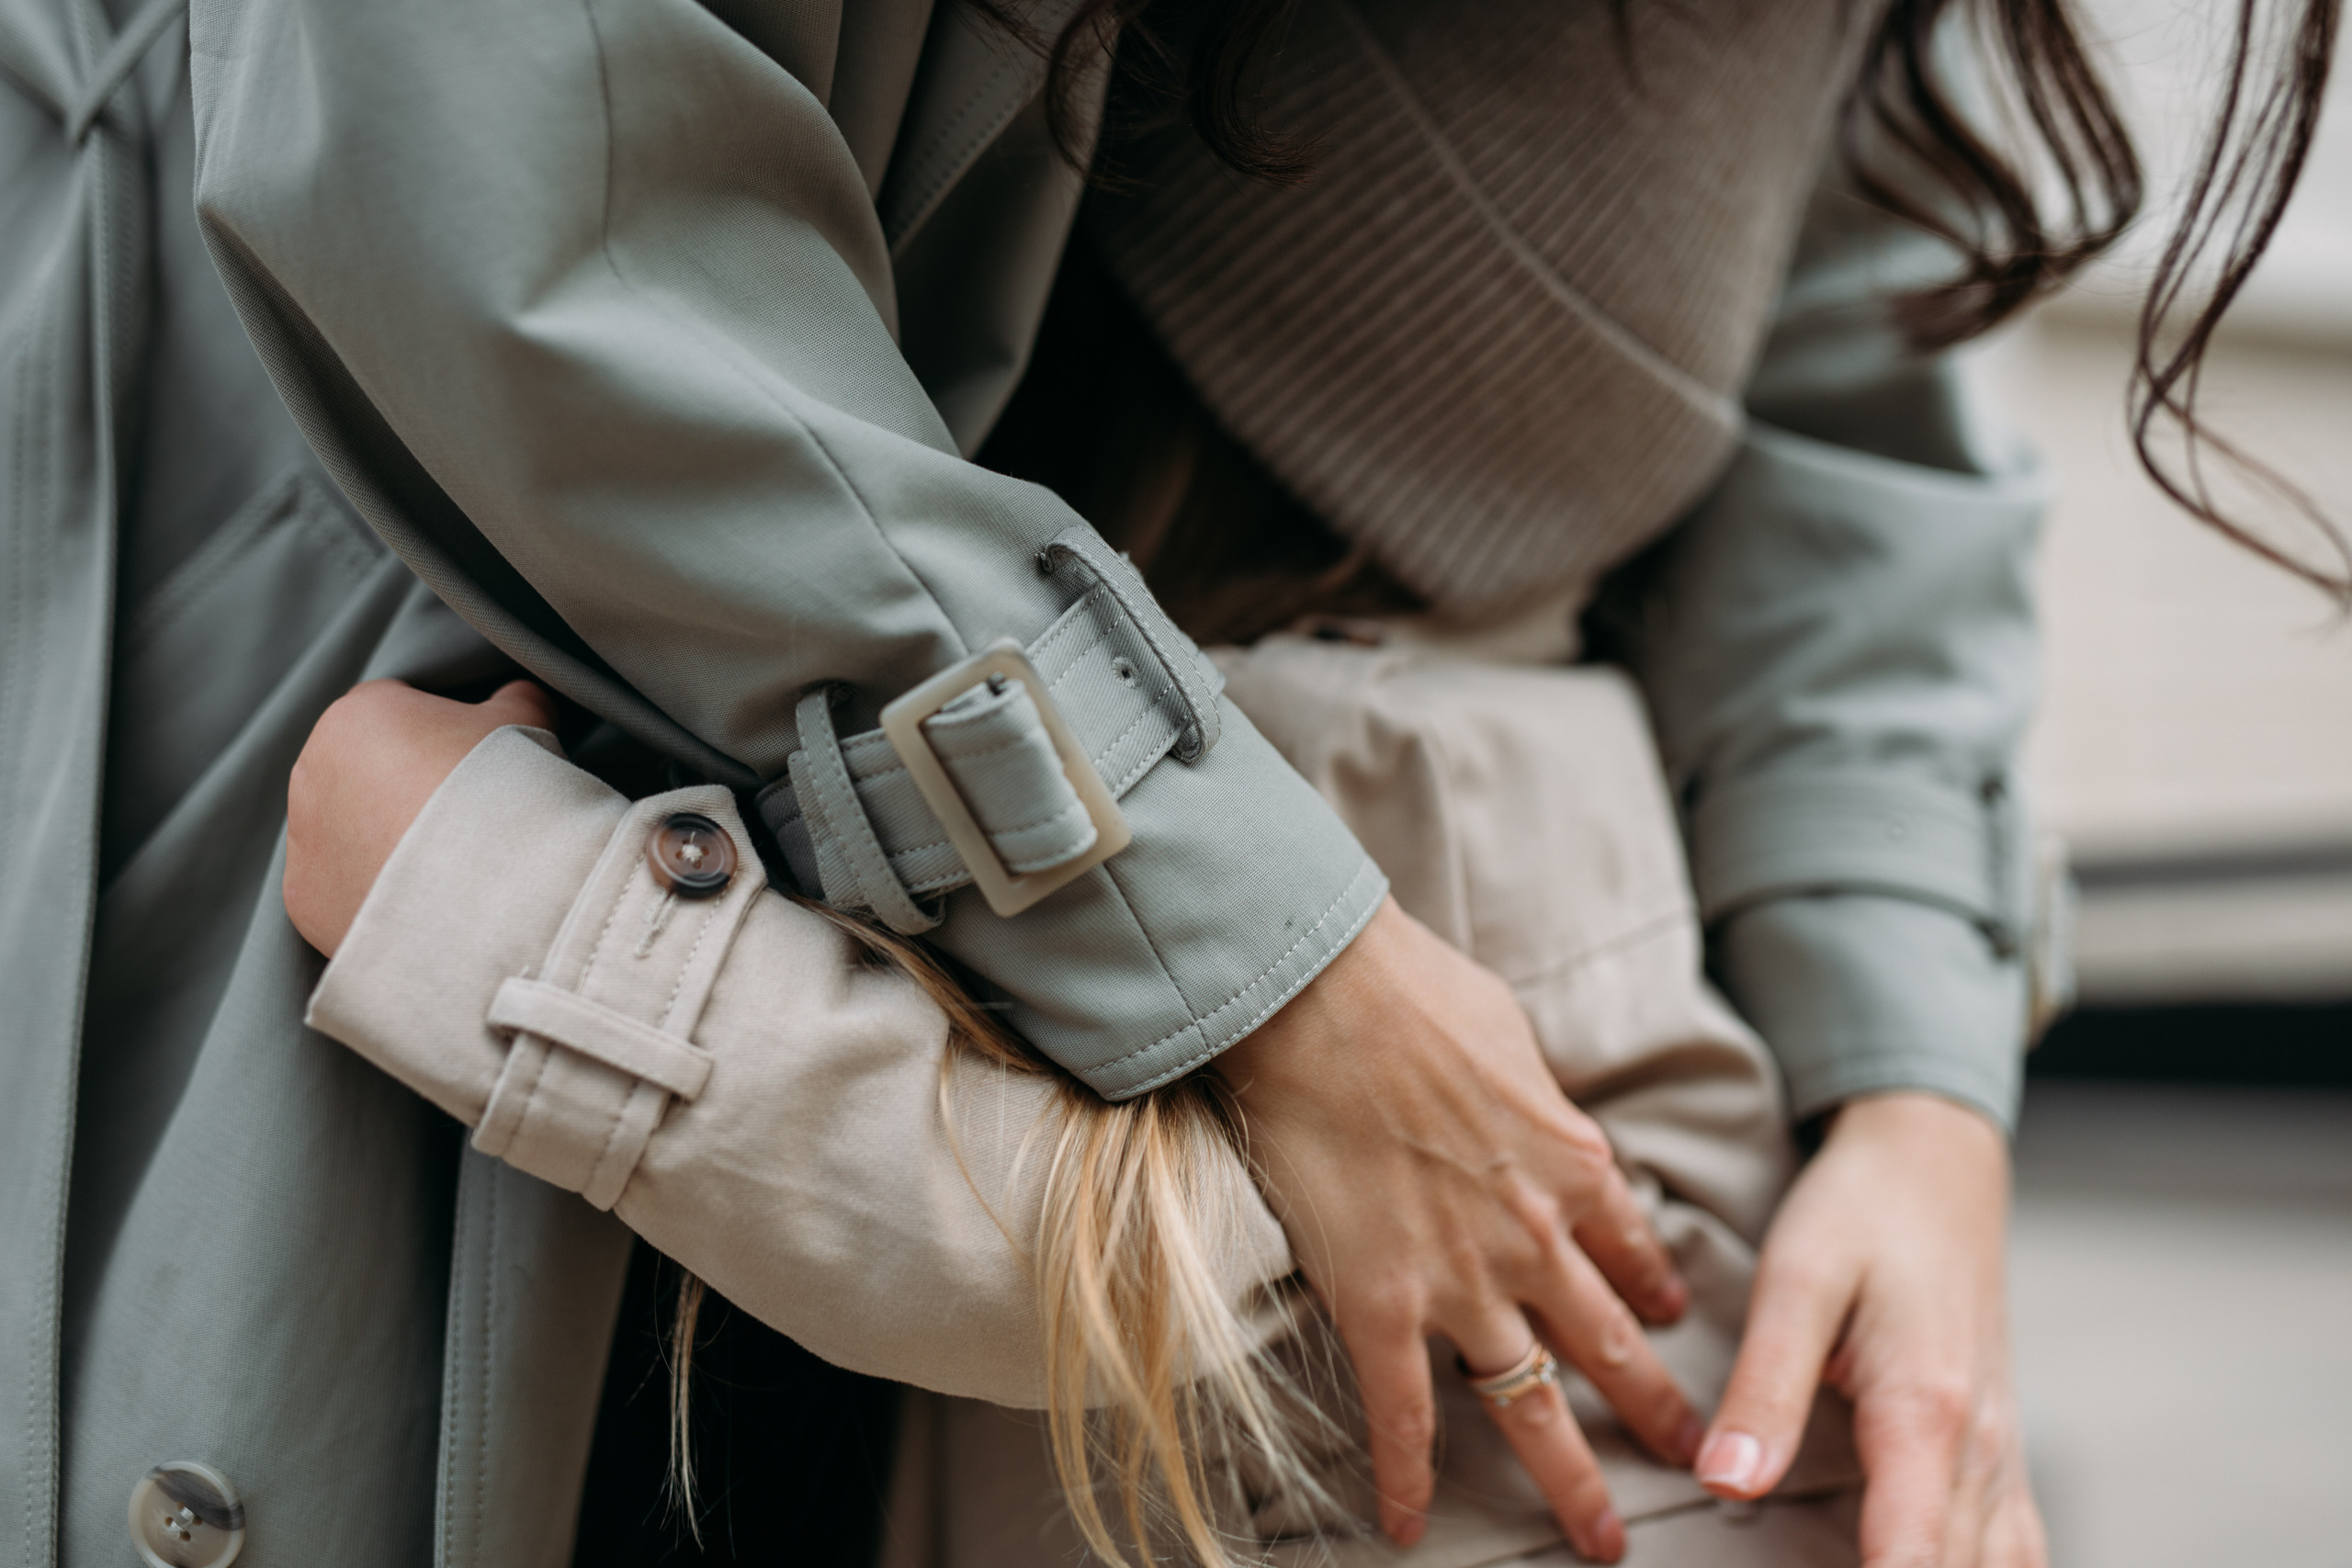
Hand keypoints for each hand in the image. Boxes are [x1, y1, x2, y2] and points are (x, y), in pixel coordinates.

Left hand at [284, 679, 555, 955]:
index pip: (395, 710)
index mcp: (357, 714)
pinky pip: (338, 887)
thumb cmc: (503, 787)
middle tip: (458, 814)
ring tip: (442, 862)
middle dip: (401, 787)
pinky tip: (417, 899)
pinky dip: (371, 892)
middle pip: (361, 771)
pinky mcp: (303, 896)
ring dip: (382, 839)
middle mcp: (311, 769)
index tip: (472, 763)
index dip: (439, 734)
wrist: (491, 886)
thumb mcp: (526, 719)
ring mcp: (301, 838)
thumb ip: (514, 697)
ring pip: (344, 831)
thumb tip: (519, 694)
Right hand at [1215, 897, 1698, 1561]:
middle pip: (1610, 1347)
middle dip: (1658, 1412)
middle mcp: (1535, 1239)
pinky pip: (1404, 1416)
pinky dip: (1408, 1478)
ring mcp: (1461, 1283)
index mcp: (1573, 1164)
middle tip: (1699, 1461)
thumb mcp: (1508, 1034)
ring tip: (1603, 1540)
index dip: (1652, 1288)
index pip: (1630, 1246)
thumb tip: (1520, 1101)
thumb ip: (1530, 1094)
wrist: (1319, 997)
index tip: (1666, 1317)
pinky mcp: (1380, 1306)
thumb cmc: (1409, 992)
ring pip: (1533, 1405)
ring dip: (1573, 1480)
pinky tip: (1407, 1527)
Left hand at [1696, 1091, 2046, 1567]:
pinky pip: (2017, 1548)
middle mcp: (1982, 1449)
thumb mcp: (1794, 1283)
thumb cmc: (1859, 1213)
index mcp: (1926, 1414)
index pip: (1911, 1561)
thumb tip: (1724, 1482)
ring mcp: (2003, 1453)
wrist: (1934, 1163)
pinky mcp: (2002, 1450)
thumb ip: (1763, 1388)